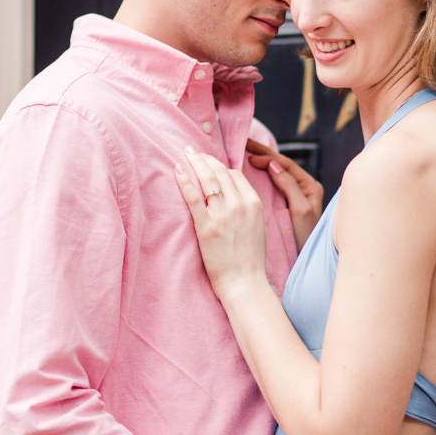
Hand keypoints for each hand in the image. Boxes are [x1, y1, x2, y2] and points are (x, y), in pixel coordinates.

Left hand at [175, 148, 268, 301]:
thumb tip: (236, 196)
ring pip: (207, 179)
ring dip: (195, 162)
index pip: (235, 174)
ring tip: (185, 154)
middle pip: (220, 171)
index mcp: (254, 203)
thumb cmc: (250, 260)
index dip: (219, 165)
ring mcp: (223, 215)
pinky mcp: (206, 227)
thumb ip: (248, 209)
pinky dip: (184, 181)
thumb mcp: (258, 228)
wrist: (245, 283)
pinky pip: (193, 197)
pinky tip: (177, 169)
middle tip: (193, 151)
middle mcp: (240, 205)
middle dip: (205, 158)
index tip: (208, 161)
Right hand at [247, 139, 323, 252]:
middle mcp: (303, 188)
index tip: (250, 155)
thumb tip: (273, 164)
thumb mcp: (299, 211)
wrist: (304, 259)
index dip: (267, 157)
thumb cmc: (303, 238)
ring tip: (244, 153)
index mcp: (309, 186)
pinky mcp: (285, 204)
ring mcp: (294, 195)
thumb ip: (289, 186)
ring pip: (275, 173)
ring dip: (261, 162)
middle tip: (244, 142)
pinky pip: (272, 184)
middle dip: (262, 153)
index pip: (286, 165)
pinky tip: (248, 172)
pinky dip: (260, 176)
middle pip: (280, 165)